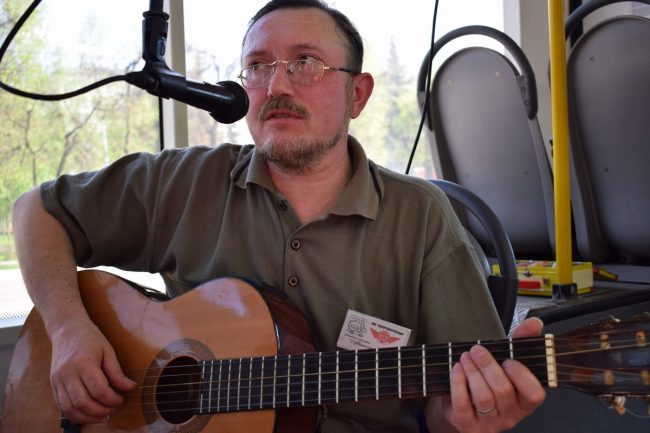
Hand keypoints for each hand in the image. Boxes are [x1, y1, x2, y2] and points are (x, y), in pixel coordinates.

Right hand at [49, 321, 136, 423]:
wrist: (67, 329)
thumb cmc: (90, 338)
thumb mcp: (108, 351)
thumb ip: (117, 372)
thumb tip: (130, 388)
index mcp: (83, 363)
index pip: (99, 390)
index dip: (112, 399)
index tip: (121, 400)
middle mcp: (67, 373)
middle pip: (83, 402)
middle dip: (100, 411)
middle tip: (112, 410)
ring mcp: (57, 380)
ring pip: (70, 408)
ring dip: (87, 417)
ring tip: (102, 416)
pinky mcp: (53, 384)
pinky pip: (61, 406)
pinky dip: (75, 414)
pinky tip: (87, 414)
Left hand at [432, 317, 545, 432]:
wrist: (463, 406)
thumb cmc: (489, 381)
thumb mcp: (505, 361)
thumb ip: (520, 342)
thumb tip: (535, 322)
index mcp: (525, 402)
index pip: (534, 394)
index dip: (521, 375)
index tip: (508, 360)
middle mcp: (511, 416)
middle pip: (503, 390)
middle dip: (488, 366)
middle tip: (477, 350)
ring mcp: (489, 423)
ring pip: (483, 397)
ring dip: (472, 372)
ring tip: (465, 357)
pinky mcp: (467, 425)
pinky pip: (462, 405)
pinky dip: (458, 383)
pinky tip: (456, 369)